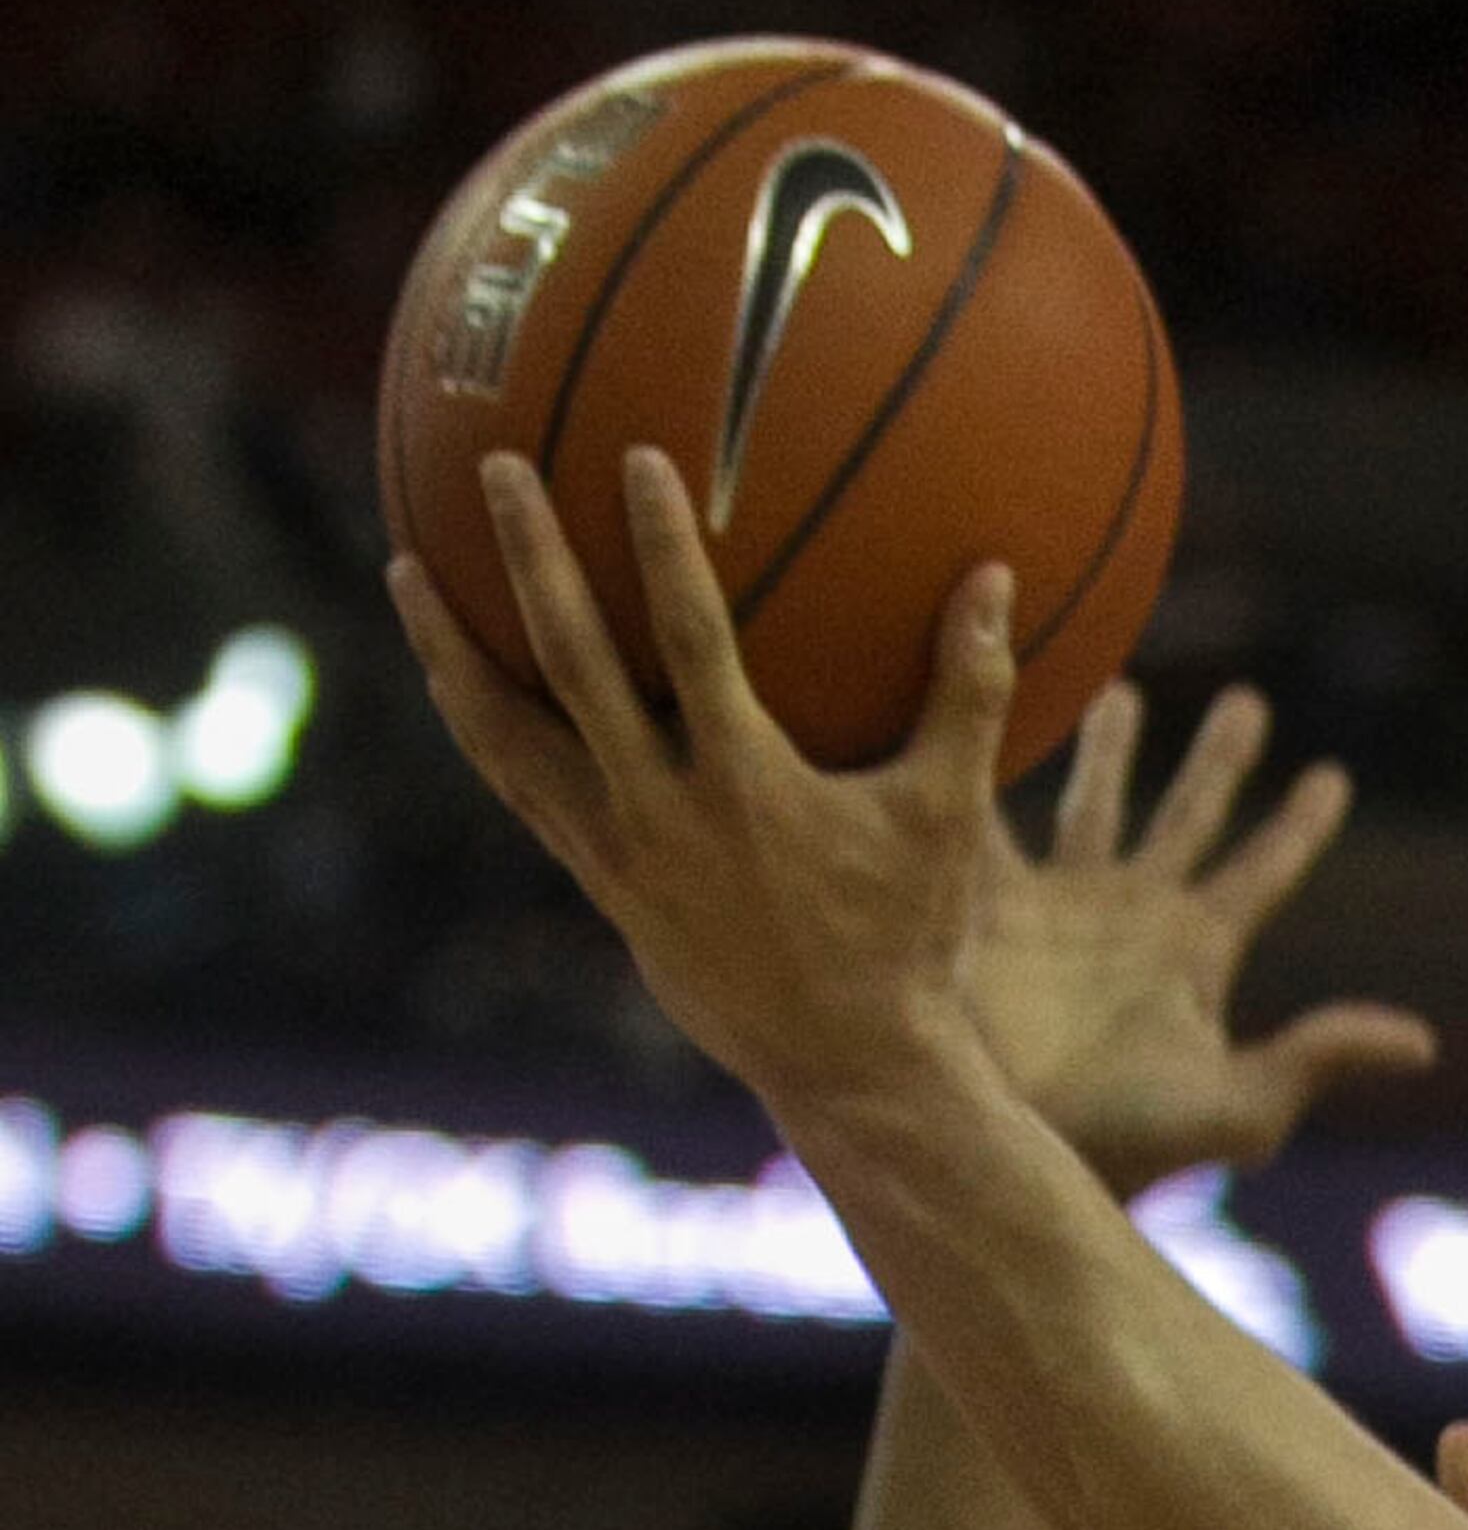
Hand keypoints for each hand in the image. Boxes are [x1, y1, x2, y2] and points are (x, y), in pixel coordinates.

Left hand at [390, 443, 1010, 1111]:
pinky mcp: (602, 887)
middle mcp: (663, 818)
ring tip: (408, 566)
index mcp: (746, 790)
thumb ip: (968, 696)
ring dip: (454, 650)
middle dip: (531, 561)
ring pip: (510, 739)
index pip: (690, 643)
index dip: (661, 548)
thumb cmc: (908, 941)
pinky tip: (454, 673)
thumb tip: (996, 577)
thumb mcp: (948, 821)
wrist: (848, 1072)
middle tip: (498, 466)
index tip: (637, 458)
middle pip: (571, 669)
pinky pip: (520, 789)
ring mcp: (619, 858)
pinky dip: (481, 724)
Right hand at [962, 691, 1433, 1197]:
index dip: (1300, 826)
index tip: (1334, 778)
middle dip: (1219, 761)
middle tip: (1248, 701)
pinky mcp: (985, 901)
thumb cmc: (1122, 1144)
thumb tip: (1422, 1044)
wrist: (998, 1144)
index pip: (1264, 871)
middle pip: (1190, 814)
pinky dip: (996, 758)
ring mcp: (1060, 907)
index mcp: (1195, 951)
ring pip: (1092, 799)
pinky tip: (998, 698)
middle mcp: (1134, 917)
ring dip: (1107, 742)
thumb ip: (1319, 1060)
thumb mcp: (1238, 1109)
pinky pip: (993, 808)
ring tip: (1119, 684)